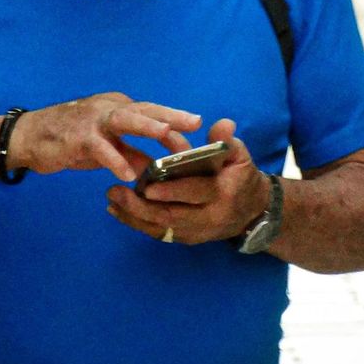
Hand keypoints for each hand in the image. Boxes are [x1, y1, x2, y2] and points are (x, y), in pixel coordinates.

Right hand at [6, 93, 201, 182]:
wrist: (28, 137)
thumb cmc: (69, 140)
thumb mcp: (106, 148)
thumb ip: (130, 154)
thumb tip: (154, 169)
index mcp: (118, 108)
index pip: (152, 113)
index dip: (174, 123)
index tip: (196, 136)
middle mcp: (108, 108)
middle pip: (144, 110)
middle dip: (170, 116)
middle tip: (195, 122)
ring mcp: (92, 120)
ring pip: (123, 120)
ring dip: (145, 126)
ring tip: (165, 135)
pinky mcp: (77, 136)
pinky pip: (99, 148)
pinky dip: (113, 159)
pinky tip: (126, 175)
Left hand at [106, 119, 270, 245]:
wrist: (252, 211)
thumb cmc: (241, 177)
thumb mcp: (239, 156)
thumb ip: (227, 141)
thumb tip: (223, 124)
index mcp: (223, 193)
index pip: (197, 192)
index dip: (173, 190)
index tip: (148, 186)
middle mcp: (209, 217)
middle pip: (172, 216)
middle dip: (141, 207)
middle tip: (116, 191)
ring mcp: (196, 232)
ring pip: (162, 228)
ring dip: (133, 216)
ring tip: (111, 200)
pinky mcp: (186, 238)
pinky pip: (160, 234)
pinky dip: (137, 224)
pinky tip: (118, 211)